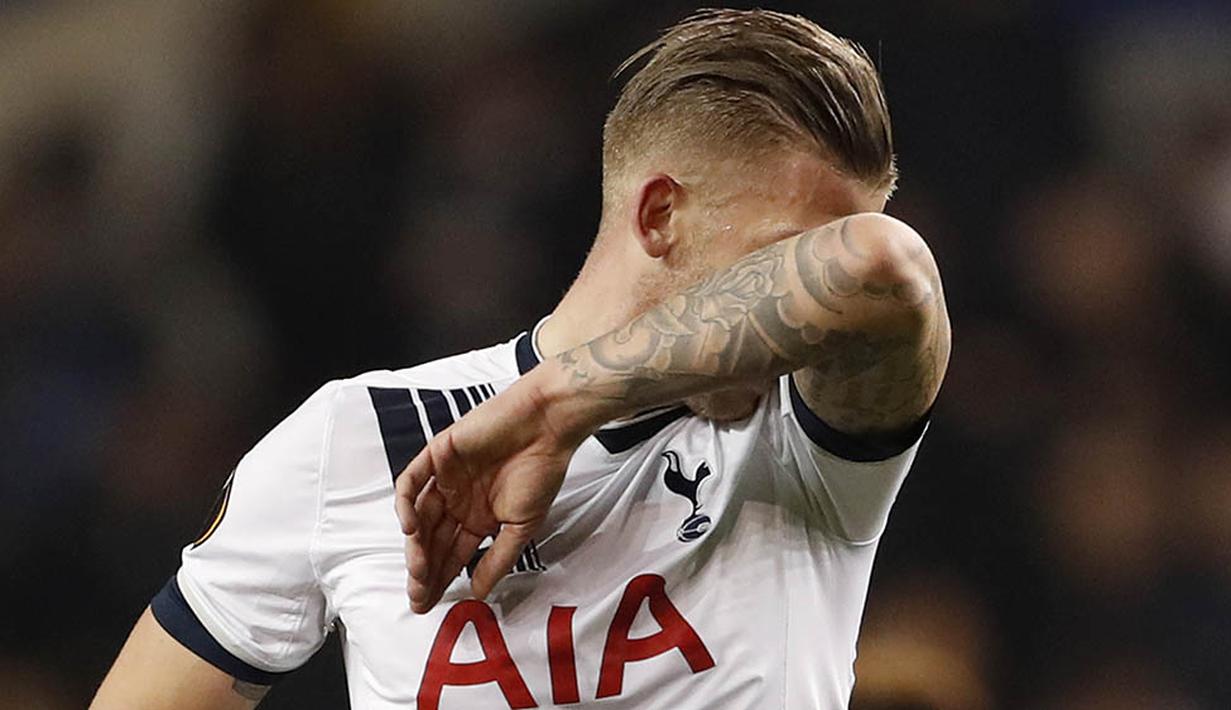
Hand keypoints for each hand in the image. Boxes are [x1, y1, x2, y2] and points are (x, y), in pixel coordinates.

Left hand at [395, 368, 594, 613]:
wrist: (546, 425)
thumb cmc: (540, 470)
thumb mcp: (521, 526)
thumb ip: (498, 559)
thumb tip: (479, 593)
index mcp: (477, 517)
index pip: (451, 554)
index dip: (439, 580)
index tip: (428, 605)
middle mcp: (458, 500)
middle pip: (431, 540)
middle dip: (423, 570)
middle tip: (419, 595)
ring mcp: (445, 478)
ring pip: (419, 516)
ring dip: (415, 544)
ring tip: (418, 569)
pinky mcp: (437, 454)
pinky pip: (412, 481)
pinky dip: (406, 504)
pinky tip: (411, 528)